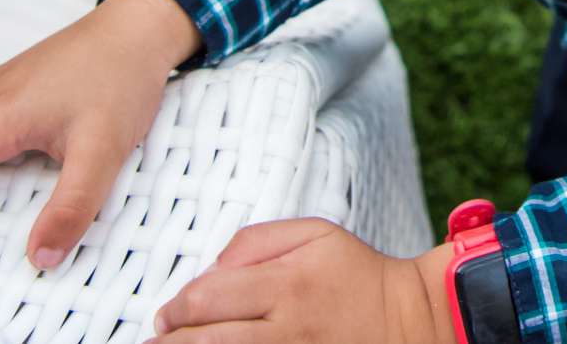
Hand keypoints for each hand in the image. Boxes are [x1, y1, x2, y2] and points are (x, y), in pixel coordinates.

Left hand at [149, 222, 457, 343]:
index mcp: (287, 281)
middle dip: (170, 342)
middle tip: (159, 340)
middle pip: (206, 341)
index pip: (207, 297)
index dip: (175, 309)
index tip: (167, 315)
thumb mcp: (314, 233)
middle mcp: (288, 325)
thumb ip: (256, 241)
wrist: (407, 319)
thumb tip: (211, 269)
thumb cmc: (356, 275)